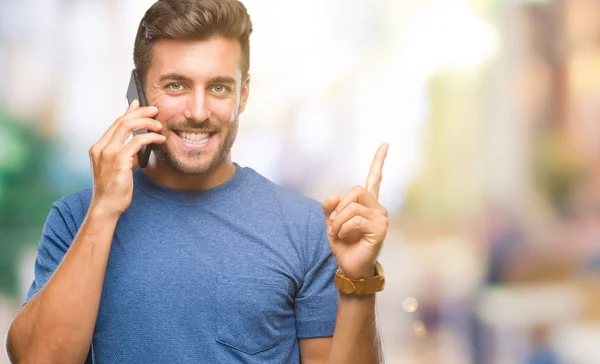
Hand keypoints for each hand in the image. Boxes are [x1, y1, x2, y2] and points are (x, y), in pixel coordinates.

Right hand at [88, 100, 165, 216]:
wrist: (106, 207)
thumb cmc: (114, 190)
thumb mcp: (117, 168)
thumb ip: (125, 154)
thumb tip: (137, 144)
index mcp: (98, 148)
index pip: (115, 123)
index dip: (128, 112)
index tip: (138, 104)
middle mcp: (100, 147)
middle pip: (122, 121)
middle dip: (140, 112)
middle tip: (155, 110)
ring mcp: (108, 153)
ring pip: (128, 126)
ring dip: (146, 122)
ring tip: (159, 125)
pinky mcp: (118, 160)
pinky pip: (137, 141)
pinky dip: (150, 137)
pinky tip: (160, 140)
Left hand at [323, 143, 388, 278]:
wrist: (349, 267)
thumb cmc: (343, 244)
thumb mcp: (331, 222)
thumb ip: (330, 207)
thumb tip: (333, 197)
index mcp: (367, 203)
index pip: (375, 178)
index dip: (379, 160)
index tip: (385, 144)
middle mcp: (377, 207)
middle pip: (355, 190)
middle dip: (339, 207)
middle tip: (334, 224)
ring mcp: (381, 218)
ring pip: (352, 206)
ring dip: (338, 220)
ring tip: (338, 233)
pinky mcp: (380, 229)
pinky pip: (355, 219)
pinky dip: (343, 228)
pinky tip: (344, 237)